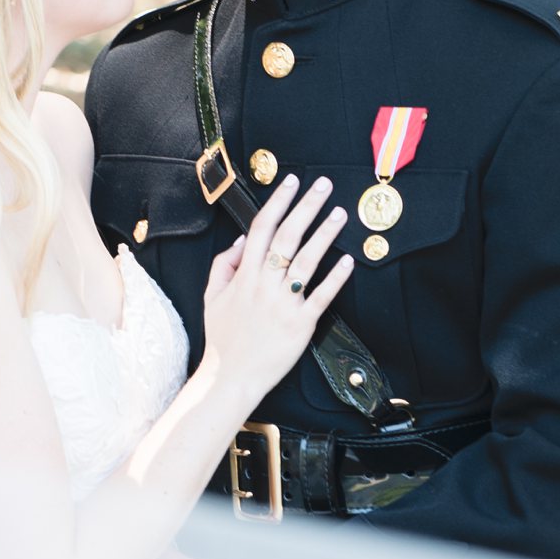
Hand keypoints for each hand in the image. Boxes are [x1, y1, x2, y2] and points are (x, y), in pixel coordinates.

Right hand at [200, 174, 352, 407]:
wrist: (230, 377)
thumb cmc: (222, 338)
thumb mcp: (211, 297)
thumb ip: (223, 265)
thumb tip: (240, 240)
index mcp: (244, 276)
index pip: (262, 229)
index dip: (277, 202)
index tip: (291, 181)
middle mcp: (264, 285)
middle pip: (288, 237)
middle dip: (306, 207)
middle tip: (324, 186)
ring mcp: (284, 304)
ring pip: (307, 261)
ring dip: (325, 234)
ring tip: (340, 214)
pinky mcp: (301, 324)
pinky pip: (322, 296)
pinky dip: (336, 277)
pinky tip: (348, 260)